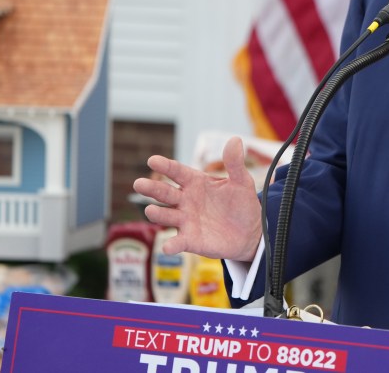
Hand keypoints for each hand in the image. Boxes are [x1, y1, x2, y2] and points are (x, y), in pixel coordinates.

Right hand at [133, 136, 261, 261]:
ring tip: (150, 210)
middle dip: (152, 189)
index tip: (152, 160)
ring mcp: (186, 220)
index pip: (178, 172)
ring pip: (166, 215)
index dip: (165, 166)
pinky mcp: (189, 240)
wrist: (249, 233)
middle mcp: (186, 200)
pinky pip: (178, 242)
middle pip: (165, 193)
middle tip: (139, 184)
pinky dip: (171, 245)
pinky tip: (167, 247)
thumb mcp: (242, 182)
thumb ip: (234, 164)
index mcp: (196, 182)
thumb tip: (235, 139)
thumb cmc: (241, 204)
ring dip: (157, 213)